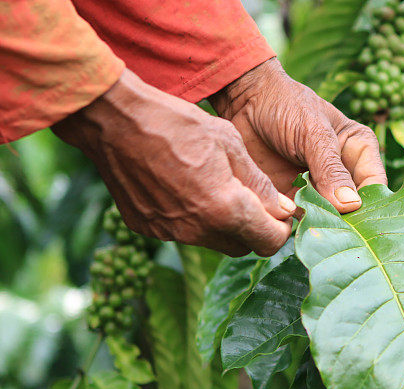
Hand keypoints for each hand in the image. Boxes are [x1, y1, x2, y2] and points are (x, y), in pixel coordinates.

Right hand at [53, 69, 294, 256]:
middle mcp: (198, 229)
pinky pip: (184, 233)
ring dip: (225, 225)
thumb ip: (260, 183)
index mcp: (226, 208)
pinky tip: (186, 189)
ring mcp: (170, 232)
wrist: (113, 120)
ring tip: (219, 189)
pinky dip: (194, 219)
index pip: (270, 241)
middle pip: (244, 247)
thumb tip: (285, 210)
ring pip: (214, 242)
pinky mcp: (147, 228)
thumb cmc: (177, 124)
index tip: (282, 213)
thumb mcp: (230, 143)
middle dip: (256, 229)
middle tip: (256, 202)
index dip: (282, 229)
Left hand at [210, 58, 386, 212]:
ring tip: (310, 227)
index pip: (374, 184)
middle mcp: (343, 173)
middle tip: (333, 231)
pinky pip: (302, 219)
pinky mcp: (293, 199)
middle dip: (345, 220)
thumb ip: (331, 169)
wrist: (242, 102)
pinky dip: (298, 226)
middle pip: (354, 207)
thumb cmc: (284, 106)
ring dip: (321, 225)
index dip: (369, 204)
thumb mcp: (312, 133)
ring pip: (329, 217)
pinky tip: (291, 225)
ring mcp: (318, 188)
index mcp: (358, 150)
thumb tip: (352, 205)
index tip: (355, 219)